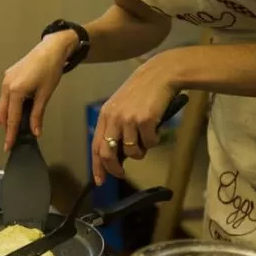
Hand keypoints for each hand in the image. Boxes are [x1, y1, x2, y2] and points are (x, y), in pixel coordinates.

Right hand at [0, 31, 75, 150]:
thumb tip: (35, 132)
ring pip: (2, 105)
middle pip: (2, 113)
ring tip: (20, 123)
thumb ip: (37, 114)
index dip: (10, 134)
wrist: (50, 49)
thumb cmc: (50, 71)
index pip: (11, 118)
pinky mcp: (8, 76)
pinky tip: (21, 107)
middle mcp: (6, 85)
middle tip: (15, 137)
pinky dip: (10, 105)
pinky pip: (5, 96)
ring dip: (8, 116)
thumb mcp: (45, 94)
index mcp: (16, 90)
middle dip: (7, 126)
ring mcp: (5, 80)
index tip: (8, 147)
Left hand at [92, 55, 177, 185]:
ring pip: (132, 152)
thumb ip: (115, 126)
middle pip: (108, 154)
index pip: (96, 146)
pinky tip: (156, 129)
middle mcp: (113, 118)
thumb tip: (116, 153)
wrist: (159, 74)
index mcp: (105, 115)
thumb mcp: (121, 106)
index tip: (100, 180)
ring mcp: (128, 120)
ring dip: (140, 152)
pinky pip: (150, 143)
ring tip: (146, 139)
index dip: (97, 166)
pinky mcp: (144, 121)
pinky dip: (154, 141)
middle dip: (114, 168)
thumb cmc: (142, 92)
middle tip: (121, 173)